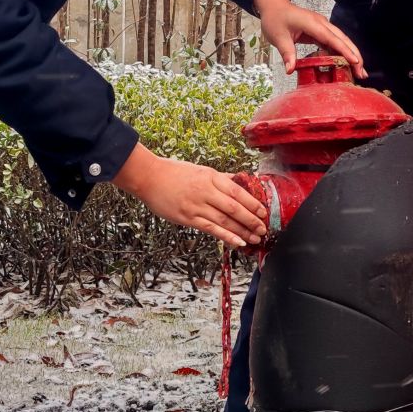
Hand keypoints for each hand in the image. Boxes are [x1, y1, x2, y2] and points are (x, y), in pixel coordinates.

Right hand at [113, 145, 266, 248]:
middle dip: (252, 220)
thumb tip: (240, 180)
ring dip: (243, 231)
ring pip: (225, 221)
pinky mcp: (188, 218)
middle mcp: (206, 191)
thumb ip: (220, 178)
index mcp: (211, 177)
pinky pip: (211, 229)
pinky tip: (238, 242)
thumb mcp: (200, 170)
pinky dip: (226, 236)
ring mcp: (196, 206)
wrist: (148, 177)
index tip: (264, 212)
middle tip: (263, 229)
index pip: (238, 192)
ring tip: (255, 238)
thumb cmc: (173, 172)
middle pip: (235, 208)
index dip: (253, 203)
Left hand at [254, 0, 365, 75]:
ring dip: (351, 55)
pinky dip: (342, 53)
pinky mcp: (320, 31)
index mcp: (312, 23)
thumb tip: (290, 70)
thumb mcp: (278, 37)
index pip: (332, 39)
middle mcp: (322, 24)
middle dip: (355, 55)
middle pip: (343, 39)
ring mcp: (322, 27)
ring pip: (342, 41)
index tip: (356, 62)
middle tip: (362, 73)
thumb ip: (287, 53)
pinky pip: (334, 42)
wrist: (274, 5)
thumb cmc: (275, 18)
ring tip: (359, 71)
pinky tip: (346, 64)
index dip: (345, 51)